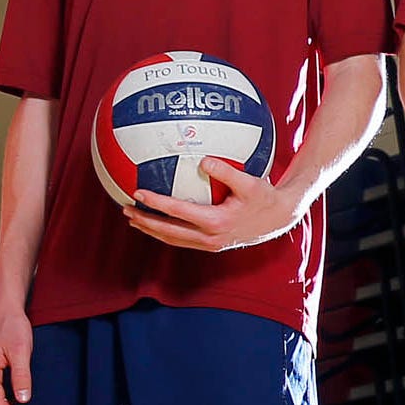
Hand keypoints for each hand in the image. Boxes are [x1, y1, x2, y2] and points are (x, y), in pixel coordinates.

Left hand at [125, 158, 302, 251]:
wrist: (279, 218)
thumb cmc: (265, 197)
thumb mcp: (250, 182)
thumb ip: (225, 171)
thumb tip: (202, 160)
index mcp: (216, 222)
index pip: (178, 211)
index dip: (156, 202)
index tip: (138, 192)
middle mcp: (210, 237)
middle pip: (168, 231)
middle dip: (144, 222)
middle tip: (125, 210)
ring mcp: (210, 244)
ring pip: (173, 239)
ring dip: (151, 230)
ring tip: (133, 219)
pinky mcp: (212, 244)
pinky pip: (182, 239)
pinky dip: (166, 232)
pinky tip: (157, 223)